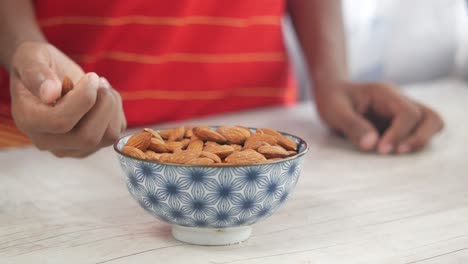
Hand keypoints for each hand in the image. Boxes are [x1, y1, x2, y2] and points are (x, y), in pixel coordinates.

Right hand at [10, 41, 125, 157]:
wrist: (47, 75)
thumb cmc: (37, 63)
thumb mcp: (30, 57)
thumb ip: (36, 73)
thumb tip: (50, 92)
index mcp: (28, 121)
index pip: (61, 122)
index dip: (84, 98)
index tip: (92, 77)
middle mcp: (48, 141)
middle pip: (88, 138)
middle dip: (103, 105)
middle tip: (99, 81)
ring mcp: (72, 147)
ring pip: (108, 137)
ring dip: (112, 107)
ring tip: (102, 86)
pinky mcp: (93, 145)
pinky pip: (117, 133)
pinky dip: (117, 111)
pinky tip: (103, 98)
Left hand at [314, 81, 443, 153]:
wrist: (332, 93)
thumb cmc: (333, 99)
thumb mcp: (335, 111)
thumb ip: (352, 126)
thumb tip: (372, 144)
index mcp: (385, 94)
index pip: (408, 113)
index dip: (399, 133)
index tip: (381, 149)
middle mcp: (400, 101)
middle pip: (430, 117)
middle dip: (418, 138)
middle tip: (395, 153)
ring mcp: (403, 112)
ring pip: (431, 124)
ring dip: (420, 141)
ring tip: (397, 154)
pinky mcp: (400, 124)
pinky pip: (419, 133)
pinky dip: (412, 144)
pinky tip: (392, 152)